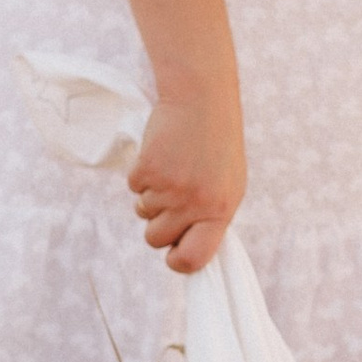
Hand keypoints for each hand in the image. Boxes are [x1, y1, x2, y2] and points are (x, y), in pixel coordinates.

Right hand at [129, 83, 244, 275]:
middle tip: (171, 199)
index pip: (195, 258)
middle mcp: (195, 204)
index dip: (179, 261)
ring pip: (142, 213)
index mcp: (220, 211)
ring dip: (151, 195)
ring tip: (172, 168)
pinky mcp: (147, 170)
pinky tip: (160, 156)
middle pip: (156, 239)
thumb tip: (189, 247)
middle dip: (157, 225)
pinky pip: (133, 189)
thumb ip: (210, 217)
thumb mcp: (228, 185)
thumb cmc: (217, 144)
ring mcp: (169, 188)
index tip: (174, 254)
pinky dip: (141, 175)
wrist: (201, 100)